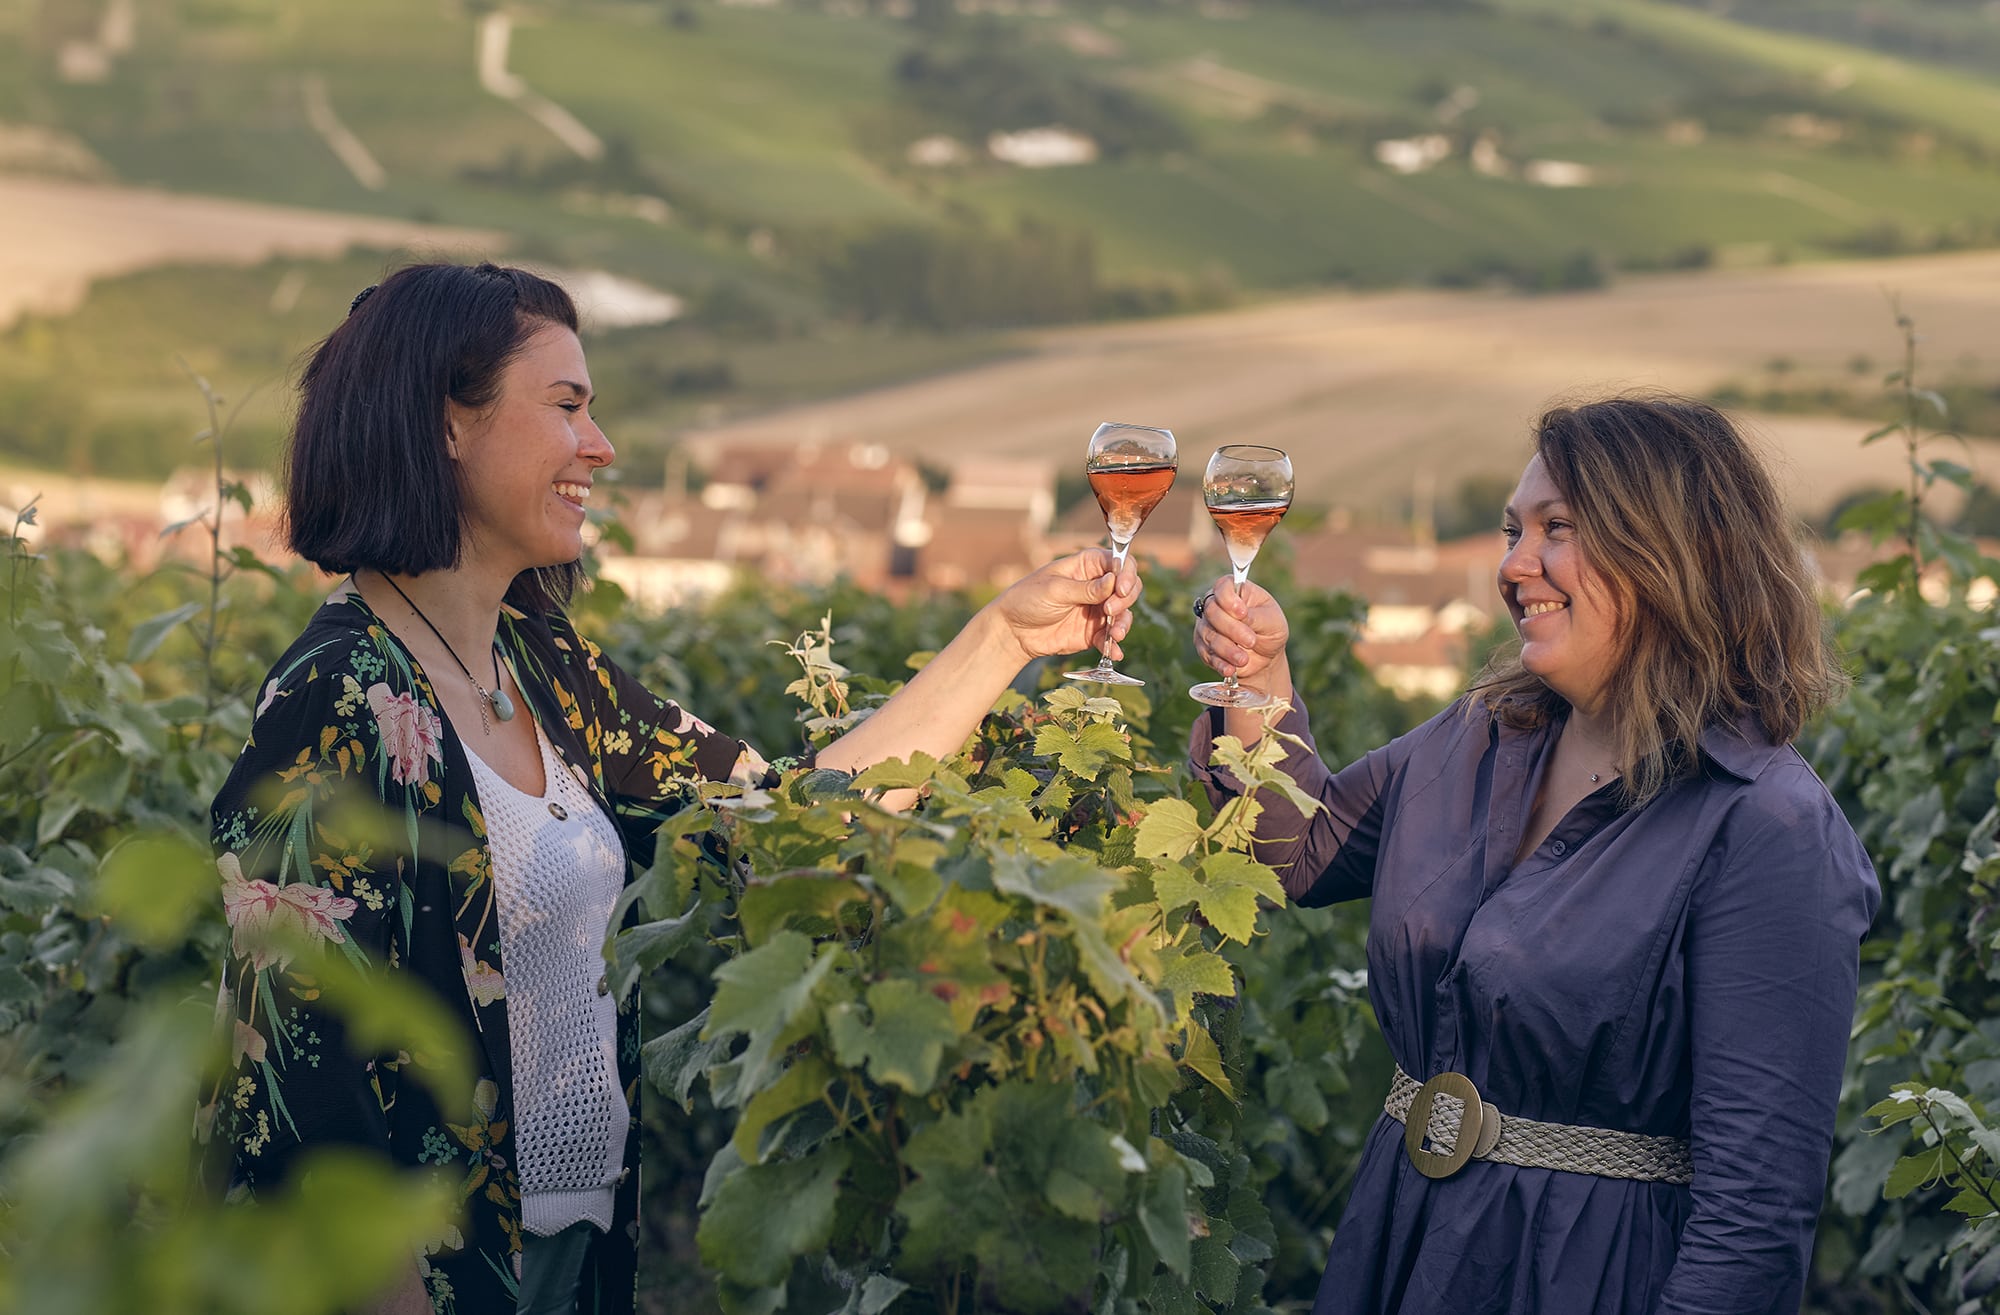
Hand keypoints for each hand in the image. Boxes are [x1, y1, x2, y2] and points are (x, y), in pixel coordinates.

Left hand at [992, 548, 1141, 663]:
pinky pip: (1111, 638)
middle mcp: (1097, 585)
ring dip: (1124, 623)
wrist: (1014, 631)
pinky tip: (1115, 652)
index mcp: (1087, 565)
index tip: (1121, 588)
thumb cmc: (1028, 599)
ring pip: (1124, 613)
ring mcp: (1097, 609)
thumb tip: (1113, 581)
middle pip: (1128, 587)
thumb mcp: (1055, 590)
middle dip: (1125, 599)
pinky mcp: (1094, 632)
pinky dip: (1116, 645)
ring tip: (1114, 633)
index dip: (1126, 573)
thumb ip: (1086, 589)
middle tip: (1110, 609)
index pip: (1118, 562)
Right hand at [1193, 576, 1289, 690]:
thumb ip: (1257, 617)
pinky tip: (1230, 669)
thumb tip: (1242, 616)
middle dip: (1232, 629)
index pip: (1223, 587)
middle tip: (1251, 641)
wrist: (1266, 656)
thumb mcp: (1273, 621)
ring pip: (1209, 635)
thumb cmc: (1270, 630)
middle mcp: (1217, 605)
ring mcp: (1207, 626)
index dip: (1228, 599)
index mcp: (1236, 591)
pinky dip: (1219, 663)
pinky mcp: (1204, 647)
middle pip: (1212, 611)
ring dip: (1227, 649)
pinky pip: (1207, 654)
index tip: (1242, 613)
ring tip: (1244, 659)